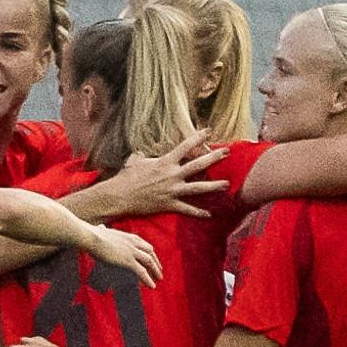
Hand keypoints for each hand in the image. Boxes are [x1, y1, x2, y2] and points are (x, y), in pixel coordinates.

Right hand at [87, 225, 162, 285]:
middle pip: (150, 253)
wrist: (91, 237)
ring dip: (155, 272)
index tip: (154, 261)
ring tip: (158, 280)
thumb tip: (100, 227)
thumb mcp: (101, 230)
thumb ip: (103, 230)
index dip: (151, 255)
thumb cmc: (92, 234)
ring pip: (149, 262)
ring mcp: (132, 251)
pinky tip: (152, 286)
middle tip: (159, 272)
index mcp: (130, 237)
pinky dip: (148, 279)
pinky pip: (142, 272)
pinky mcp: (127, 261)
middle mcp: (134, 243)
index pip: (146, 246)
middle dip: (156, 263)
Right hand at [106, 130, 230, 219]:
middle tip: (227, 153)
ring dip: (214, 186)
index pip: (185, 146)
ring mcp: (172, 190)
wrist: (119, 196)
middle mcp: (172, 175)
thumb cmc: (126, 177)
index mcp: (165, 162)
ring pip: (198, 188)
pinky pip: (187, 209)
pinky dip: (199, 213)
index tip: (208, 131)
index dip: (198, 137)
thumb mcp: (135, 160)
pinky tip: (209, 215)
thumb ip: (143, 155)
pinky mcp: (169, 204)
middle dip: (214, 158)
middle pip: (198, 165)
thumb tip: (143, 152)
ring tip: (226, 184)